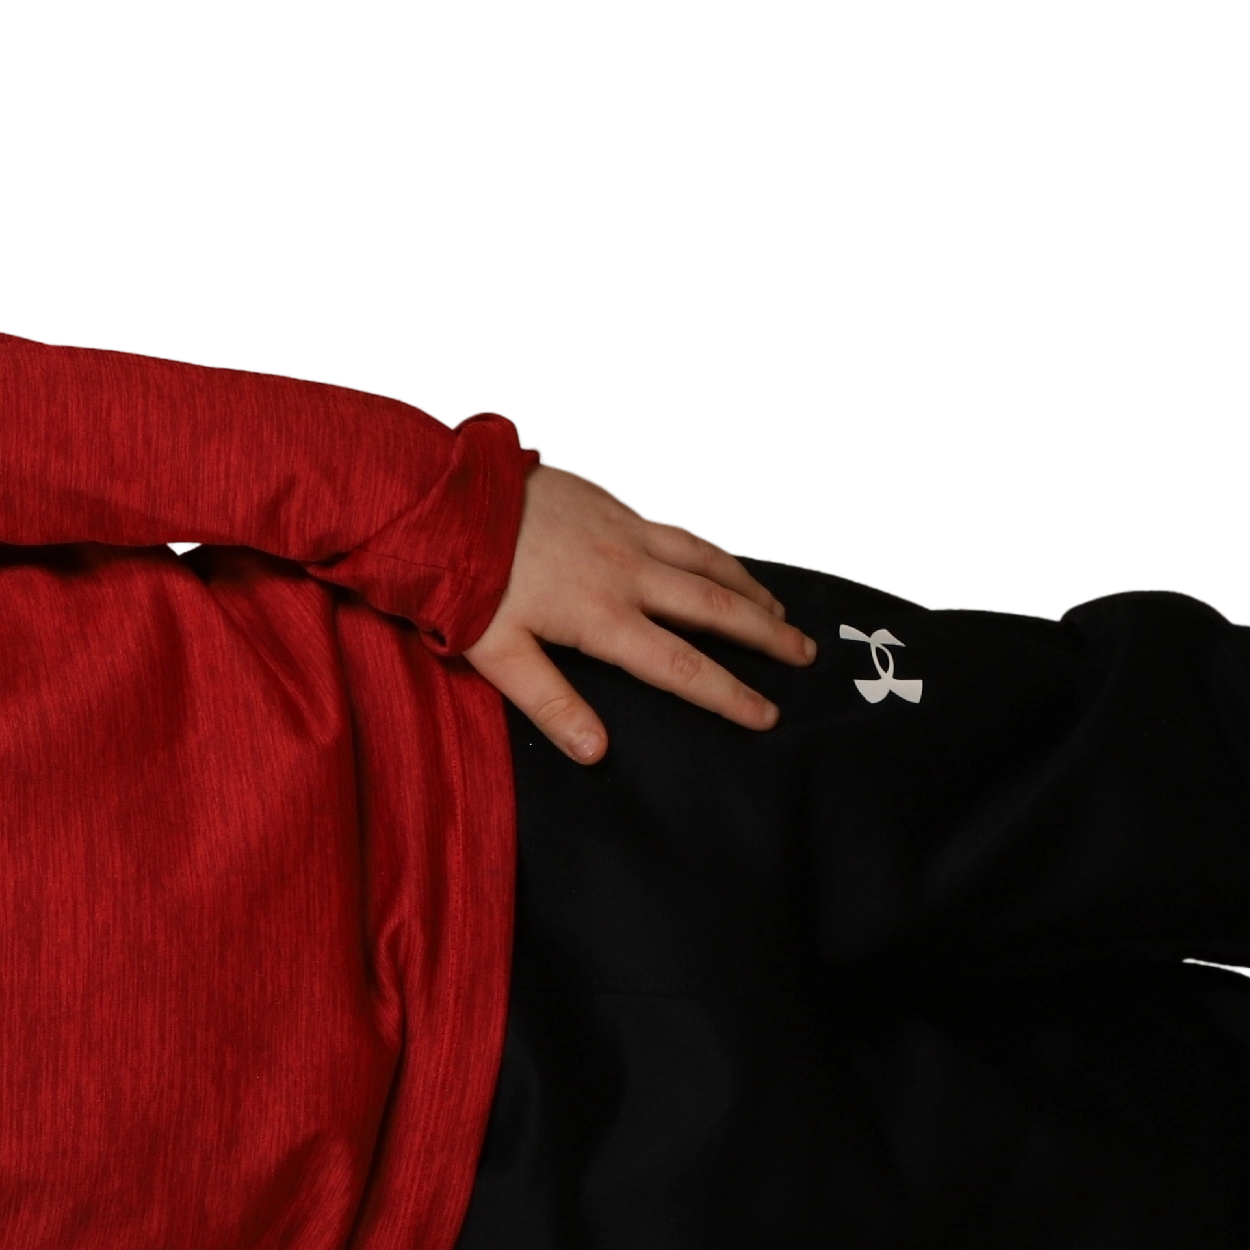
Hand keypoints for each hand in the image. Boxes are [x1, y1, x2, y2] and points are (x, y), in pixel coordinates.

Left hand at [467, 463, 818, 764]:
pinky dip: (713, 551)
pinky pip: (681, 530)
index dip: (728, 695)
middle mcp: (627, 572)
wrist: (444, 497)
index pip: (681, 667)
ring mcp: (626, 531)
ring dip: (749, 587)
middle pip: (715, 608)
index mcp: (602, 618)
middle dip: (765, 636)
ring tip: (779, 612)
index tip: (767, 716)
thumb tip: (596, 752)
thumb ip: (549, 702)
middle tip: (805, 657)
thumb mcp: (496, 653)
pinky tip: (721, 561)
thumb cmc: (461, 581)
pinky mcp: (614, 502)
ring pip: (707, 560)